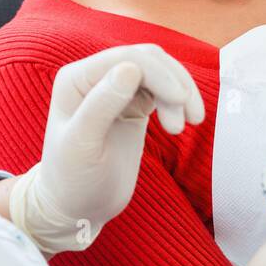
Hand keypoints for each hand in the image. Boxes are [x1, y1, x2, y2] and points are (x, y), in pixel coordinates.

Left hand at [10, 44, 204, 253]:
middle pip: (147, 59)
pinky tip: (181, 123)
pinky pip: (161, 89)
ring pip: (159, 71)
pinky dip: (177, 101)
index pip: (126, 59)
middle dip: (173, 82)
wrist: (78, 207)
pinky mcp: (133, 104)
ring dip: (179, 92)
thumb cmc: (73, 180)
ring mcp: (116, 89)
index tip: (180, 100)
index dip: (158, 73)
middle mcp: (95, 77)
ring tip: (182, 128)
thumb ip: (102, 105)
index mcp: (77, 79)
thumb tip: (130, 67)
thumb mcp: (83, 145)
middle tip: (192, 119)